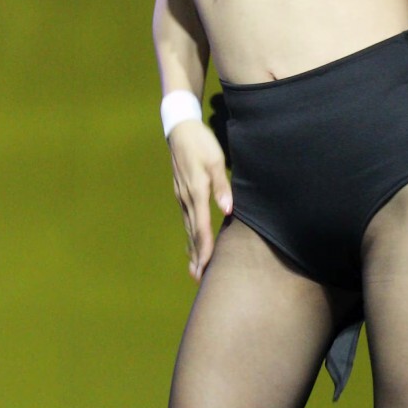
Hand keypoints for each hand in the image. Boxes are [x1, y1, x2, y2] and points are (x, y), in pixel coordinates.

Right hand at [167, 120, 232, 280]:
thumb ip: (222, 186)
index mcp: (196, 192)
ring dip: (192, 250)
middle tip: (200, 278)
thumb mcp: (215, 160)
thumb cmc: (201, 143)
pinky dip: (189, 236)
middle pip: (192, 233)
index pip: (201, 226)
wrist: (179, 129)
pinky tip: (192, 245)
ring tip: (195, 269)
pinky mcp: (181, 193)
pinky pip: (186, 220)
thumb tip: (227, 209)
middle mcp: (186, 198)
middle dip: (197, 256)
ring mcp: (182, 196)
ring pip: (188, 228)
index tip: (208, 265)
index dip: (205, 247)